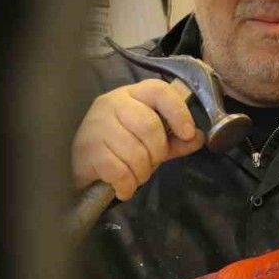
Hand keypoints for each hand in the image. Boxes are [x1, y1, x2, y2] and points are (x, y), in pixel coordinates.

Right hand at [71, 79, 205, 199]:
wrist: (79, 164)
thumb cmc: (120, 148)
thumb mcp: (151, 141)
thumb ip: (176, 139)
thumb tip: (199, 138)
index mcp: (132, 94)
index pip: (159, 91)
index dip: (178, 111)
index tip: (187, 133)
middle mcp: (112, 103)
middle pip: (149, 126)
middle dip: (157, 153)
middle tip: (151, 163)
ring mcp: (97, 124)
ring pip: (135, 152)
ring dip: (141, 173)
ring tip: (135, 175)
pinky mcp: (87, 148)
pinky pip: (118, 170)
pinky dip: (127, 185)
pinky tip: (124, 186)